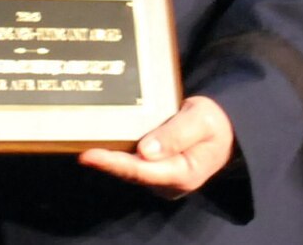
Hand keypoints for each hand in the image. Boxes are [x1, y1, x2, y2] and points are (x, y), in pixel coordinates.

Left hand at [76, 95, 233, 197]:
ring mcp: (160, 179)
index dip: (115, 164)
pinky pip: (131, 163)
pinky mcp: (154, 171)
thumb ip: (176, 134)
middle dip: (106, 162)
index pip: (143, 171)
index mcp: (184, 173)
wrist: (222, 132)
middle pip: (131, 172)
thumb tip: (145, 151)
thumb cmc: (212, 123)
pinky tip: (99, 143)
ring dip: (108, 158)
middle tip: (80, 151)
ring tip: (82, 144)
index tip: (89, 156)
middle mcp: (169, 182)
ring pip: (129, 170)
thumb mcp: (201, 120)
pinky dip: (115, 154)